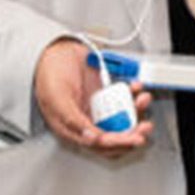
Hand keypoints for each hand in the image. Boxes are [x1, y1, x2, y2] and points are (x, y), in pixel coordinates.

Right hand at [34, 38, 150, 152]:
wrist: (56, 49)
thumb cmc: (49, 74)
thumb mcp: (57, 99)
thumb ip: (73, 120)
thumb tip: (92, 138)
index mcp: (72, 130)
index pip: (99, 145)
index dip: (119, 144)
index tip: (135, 139)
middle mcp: (87, 121)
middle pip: (114, 135)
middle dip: (133, 132)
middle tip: (145, 126)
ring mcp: (98, 107)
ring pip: (122, 117)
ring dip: (136, 111)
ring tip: (142, 100)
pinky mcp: (106, 94)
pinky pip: (124, 98)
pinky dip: (133, 93)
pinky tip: (134, 87)